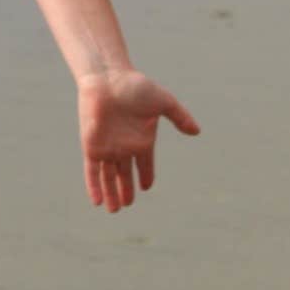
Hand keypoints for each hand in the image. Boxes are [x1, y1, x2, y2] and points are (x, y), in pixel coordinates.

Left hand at [77, 67, 199, 211]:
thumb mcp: (163, 102)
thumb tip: (197, 131)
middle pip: (125, 173)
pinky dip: (95, 186)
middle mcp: (124, 145)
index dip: (146, 175)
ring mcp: (107, 147)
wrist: (107, 78)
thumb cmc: (135, 87)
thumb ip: (179, 116)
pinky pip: (93, 171)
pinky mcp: (92, 147)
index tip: (147, 186)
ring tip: (115, 210)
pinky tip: (98, 201)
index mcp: (142, 138)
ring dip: (112, 193)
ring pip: (109, 176)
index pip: (145, 162)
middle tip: (128, 205)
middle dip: (126, 189)